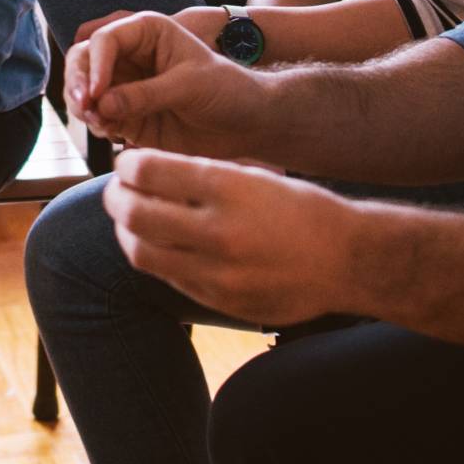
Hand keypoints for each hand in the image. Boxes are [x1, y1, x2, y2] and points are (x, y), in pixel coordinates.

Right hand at [65, 9, 264, 152]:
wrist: (246, 123)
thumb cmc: (228, 90)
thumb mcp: (191, 86)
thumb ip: (146, 94)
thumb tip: (101, 105)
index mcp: (147, 32)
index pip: (106, 40)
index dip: (95, 64)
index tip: (96, 93)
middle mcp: (130, 55)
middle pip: (83, 59)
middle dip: (77, 82)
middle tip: (84, 108)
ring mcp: (125, 85)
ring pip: (82, 89)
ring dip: (82, 105)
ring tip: (100, 124)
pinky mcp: (125, 114)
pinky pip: (96, 116)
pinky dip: (94, 124)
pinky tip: (110, 132)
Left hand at [103, 148, 357, 326]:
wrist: (347, 261)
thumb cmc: (300, 210)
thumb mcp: (253, 176)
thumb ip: (199, 175)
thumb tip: (142, 171)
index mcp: (230, 189)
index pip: (150, 170)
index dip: (128, 165)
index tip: (127, 163)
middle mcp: (220, 231)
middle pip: (134, 212)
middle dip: (115, 196)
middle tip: (116, 190)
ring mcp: (218, 272)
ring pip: (140, 251)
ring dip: (126, 231)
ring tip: (130, 219)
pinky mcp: (219, 300)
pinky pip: (167, 277)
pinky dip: (154, 256)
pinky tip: (158, 244)